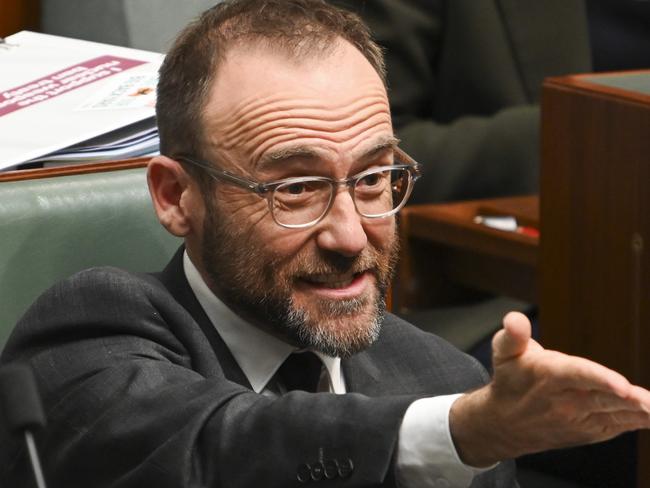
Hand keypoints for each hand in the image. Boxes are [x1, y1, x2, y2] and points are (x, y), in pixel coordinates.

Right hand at [449, 312, 649, 466]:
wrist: (506, 425)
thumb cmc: (510, 381)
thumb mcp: (504, 353)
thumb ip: (513, 334)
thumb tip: (515, 319)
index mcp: (548, 377)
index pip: (578, 376)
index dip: (601, 379)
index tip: (623, 386)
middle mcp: (566, 401)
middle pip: (604, 398)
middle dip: (631, 399)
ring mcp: (580, 419)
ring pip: (615, 414)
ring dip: (641, 412)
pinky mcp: (591, 430)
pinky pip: (619, 425)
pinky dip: (639, 421)